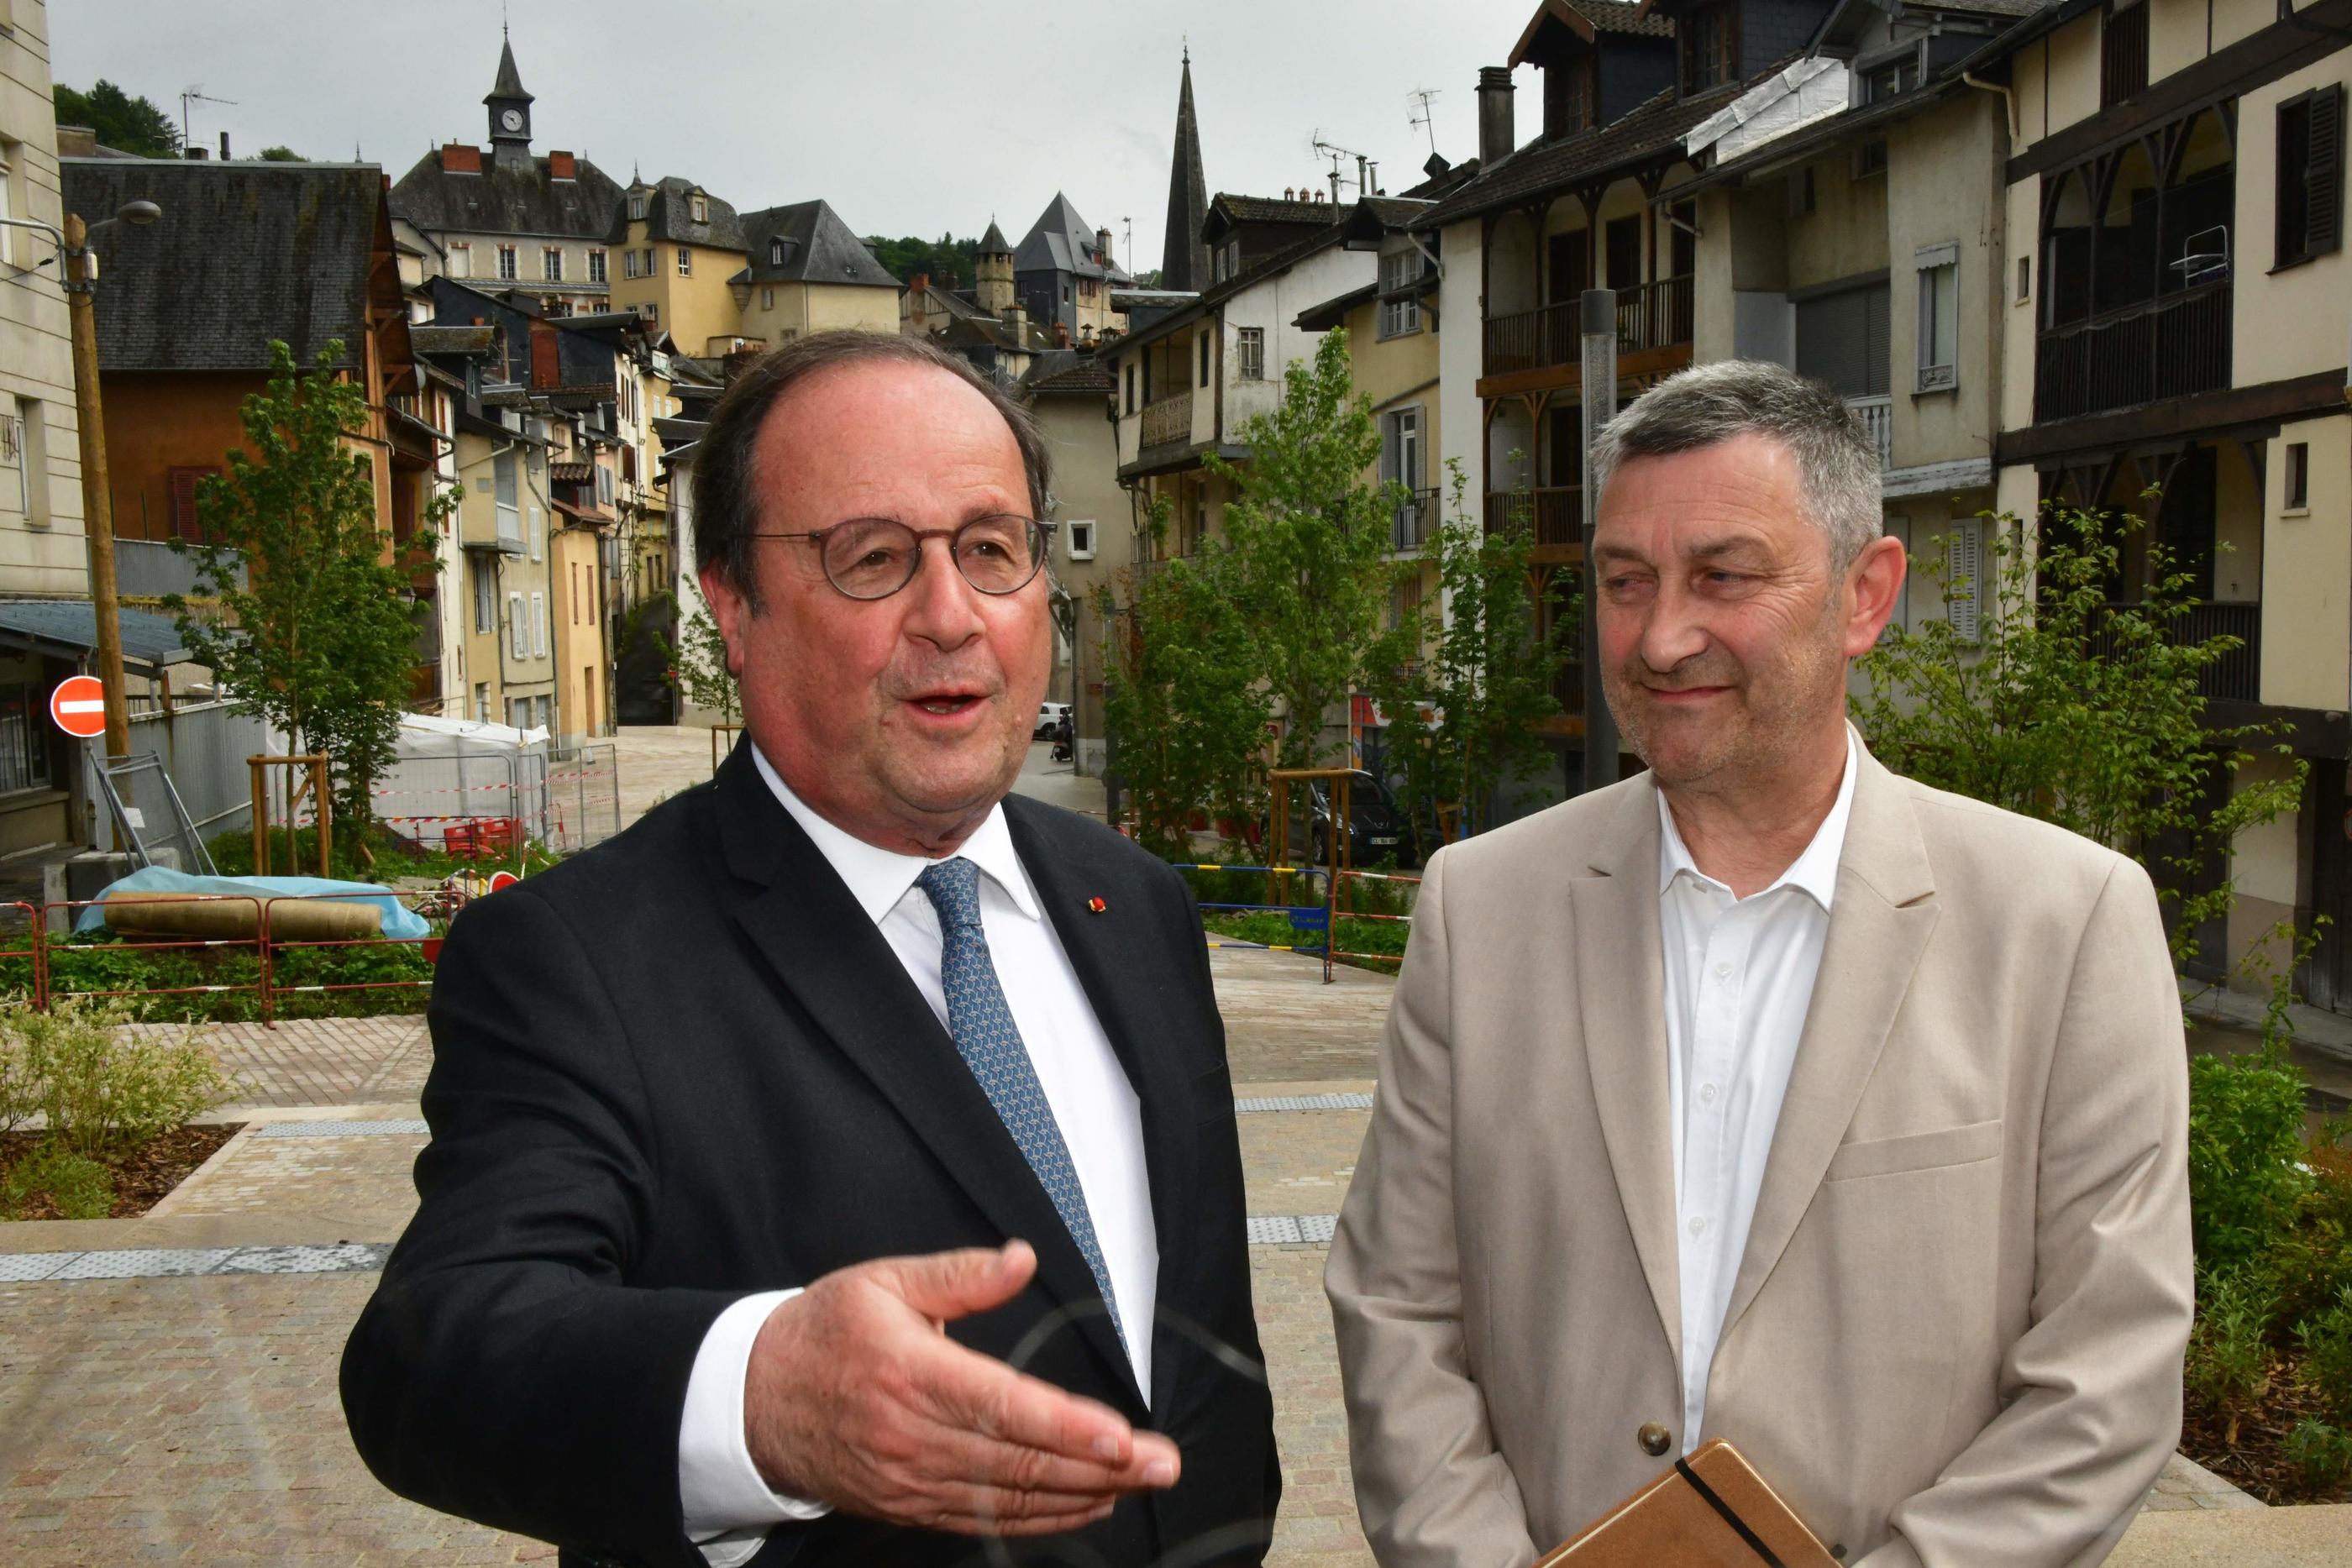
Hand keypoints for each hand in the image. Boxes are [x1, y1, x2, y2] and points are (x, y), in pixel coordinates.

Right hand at [742, 1240, 1179, 1535]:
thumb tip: (1021, 1259)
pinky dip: (1041, 1517)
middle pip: (1018, 1461)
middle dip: (1099, 1465)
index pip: (1001, 1407)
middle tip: (1162, 1462)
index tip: (1120, 1437)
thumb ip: (958, 1274)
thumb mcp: (882, 1283)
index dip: (1065, 1427)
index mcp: (910, 1373)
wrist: (754, 1402)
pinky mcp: (909, 1506)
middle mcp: (913, 1436)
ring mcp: (911, 1480)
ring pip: (1009, 1498)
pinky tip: (1086, 1503)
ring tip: (1139, 1482)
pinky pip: (985, 1521)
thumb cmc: (823, 1333)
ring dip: (1082, 1493)